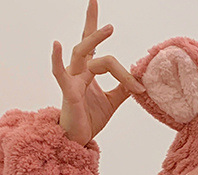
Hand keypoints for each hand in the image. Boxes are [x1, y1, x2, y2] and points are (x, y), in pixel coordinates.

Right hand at [51, 0, 145, 145]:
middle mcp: (79, 70)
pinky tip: (58, 44)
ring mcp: (72, 79)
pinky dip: (57, 59)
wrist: (78, 137)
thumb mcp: (113, 102)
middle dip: (94, 26)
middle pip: (87, 44)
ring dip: (94, 40)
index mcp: (89, 71)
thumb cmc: (90, 118)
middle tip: (99, 7)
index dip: (116, 57)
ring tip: (108, 28)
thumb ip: (124, 89)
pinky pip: (60, 73)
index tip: (139, 86)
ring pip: (81, 53)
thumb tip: (140, 79)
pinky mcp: (68, 91)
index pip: (96, 49)